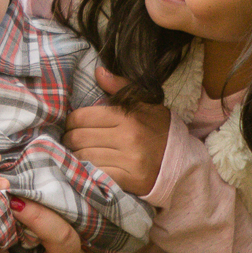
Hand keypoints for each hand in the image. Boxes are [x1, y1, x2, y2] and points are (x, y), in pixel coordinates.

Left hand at [62, 66, 171, 194]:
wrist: (182, 161)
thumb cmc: (159, 129)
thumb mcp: (145, 103)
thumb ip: (120, 86)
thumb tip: (98, 71)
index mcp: (128, 116)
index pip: (82, 117)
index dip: (71, 121)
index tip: (71, 125)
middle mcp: (128, 138)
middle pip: (79, 138)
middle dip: (69, 139)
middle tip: (70, 141)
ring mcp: (130, 161)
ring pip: (84, 157)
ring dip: (75, 156)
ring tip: (77, 154)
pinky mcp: (131, 181)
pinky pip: (96, 175)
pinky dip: (88, 172)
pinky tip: (88, 168)